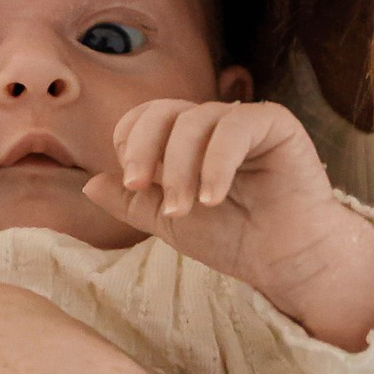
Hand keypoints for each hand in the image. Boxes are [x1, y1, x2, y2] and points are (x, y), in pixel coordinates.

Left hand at [86, 100, 373, 351]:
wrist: (283, 261)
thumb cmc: (233, 239)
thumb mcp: (169, 222)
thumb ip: (131, 202)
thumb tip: (89, 181)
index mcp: (185, 139)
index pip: (144, 118)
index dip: (129, 144)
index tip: (131, 184)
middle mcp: (213, 123)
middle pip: (163, 112)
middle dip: (145, 150)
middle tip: (140, 188)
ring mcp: (244, 121)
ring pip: (195, 121)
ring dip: (181, 168)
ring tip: (188, 208)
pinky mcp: (276, 124)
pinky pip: (235, 127)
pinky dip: (216, 163)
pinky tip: (214, 197)